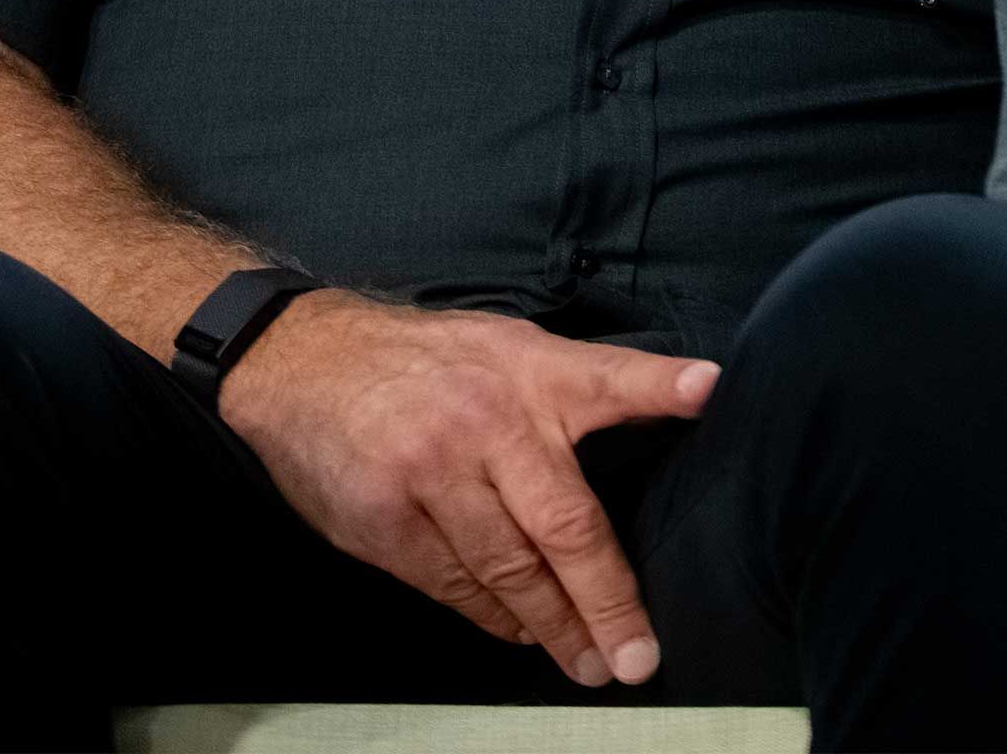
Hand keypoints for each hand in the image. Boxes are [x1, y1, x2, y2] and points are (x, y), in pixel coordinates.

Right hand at [222, 289, 716, 687]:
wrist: (300, 362)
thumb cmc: (423, 360)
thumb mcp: (505, 346)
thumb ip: (577, 383)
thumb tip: (674, 403)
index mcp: (525, 370)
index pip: (603, 376)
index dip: (658, 385)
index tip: (706, 388)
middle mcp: (484, 422)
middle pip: (563, 523)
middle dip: (606, 599)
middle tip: (636, 656)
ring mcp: (431, 474)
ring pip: (509, 571)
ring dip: (553, 624)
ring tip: (587, 660)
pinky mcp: (385, 520)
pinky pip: (454, 585)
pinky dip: (492, 615)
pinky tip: (519, 630)